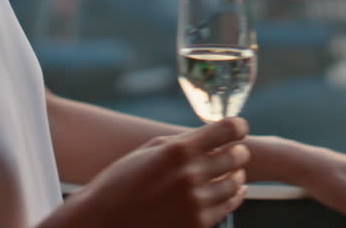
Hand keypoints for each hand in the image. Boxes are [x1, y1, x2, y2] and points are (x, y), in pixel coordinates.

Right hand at [56, 117, 250, 227]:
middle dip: (238, 152)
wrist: (106, 220)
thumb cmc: (123, 181)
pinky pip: (229, 206)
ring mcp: (196, 203)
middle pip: (236, 156)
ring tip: (232, 172)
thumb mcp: (149, 151)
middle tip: (236, 152)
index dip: (237, 127)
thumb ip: (183, 142)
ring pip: (236, 183)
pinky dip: (234, 196)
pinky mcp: (198, 224)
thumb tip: (213, 136)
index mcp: (178, 151)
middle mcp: (190, 175)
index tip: (239, 129)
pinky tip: (232, 191)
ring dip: (236, 175)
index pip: (227, 130)